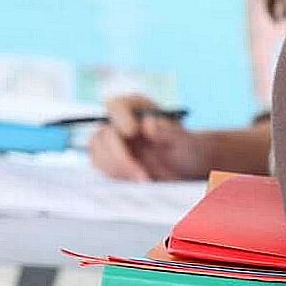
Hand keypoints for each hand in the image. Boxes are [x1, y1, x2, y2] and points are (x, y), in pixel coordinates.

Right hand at [87, 94, 207, 180]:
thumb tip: (148, 124)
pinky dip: (117, 175)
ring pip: (98, 152)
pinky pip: (101, 166)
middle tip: (140, 172)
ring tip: (143, 179)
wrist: (186, 169)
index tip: (132, 131)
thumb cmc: (187, 149)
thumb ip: (168, 132)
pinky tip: (137, 180)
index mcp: (137, 108)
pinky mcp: (109, 159)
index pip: (117, 105)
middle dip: (120, 155)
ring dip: (117, 168)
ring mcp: (112, 141)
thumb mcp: (184, 141)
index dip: (121, 116)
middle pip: (104, 133)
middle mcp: (120, 122)